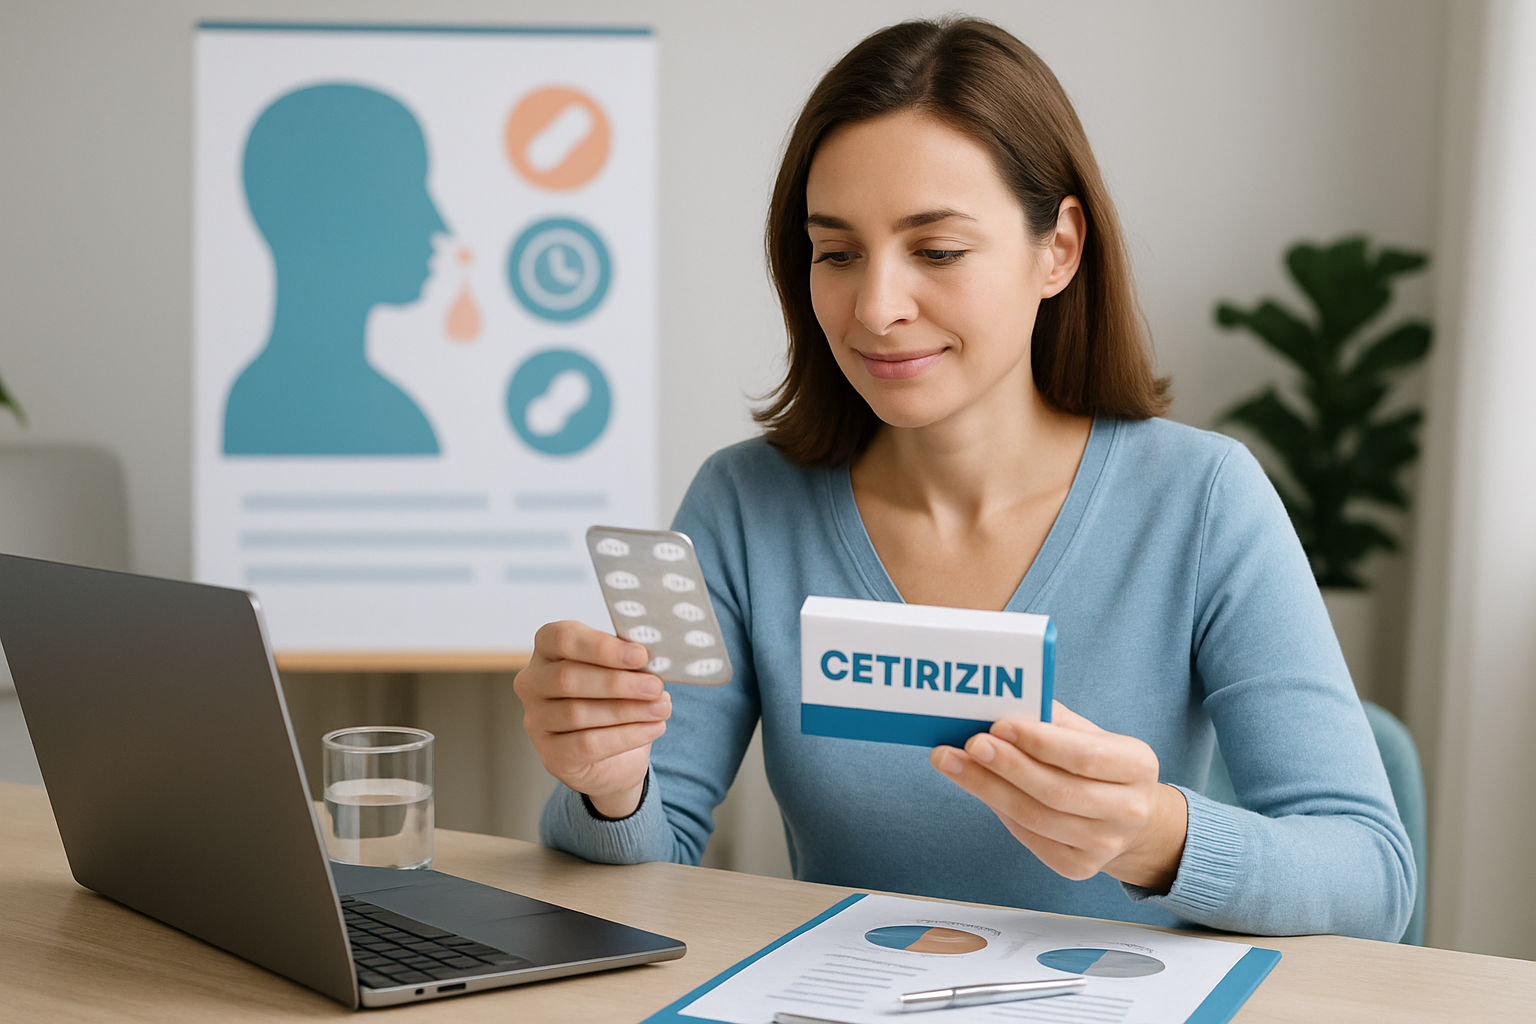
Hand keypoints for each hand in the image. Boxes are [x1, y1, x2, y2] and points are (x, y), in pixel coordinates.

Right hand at [513, 620, 671, 818]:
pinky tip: (652, 728)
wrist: (615, 755)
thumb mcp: (622, 670)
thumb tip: (656, 658)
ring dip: (627, 710)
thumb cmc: (615, 699)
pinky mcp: (551, 755)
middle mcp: (532, 683)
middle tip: (655, 686)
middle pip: (567, 678)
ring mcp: (536, 721)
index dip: (600, 646)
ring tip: (661, 708)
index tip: (640, 654)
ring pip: (577, 713)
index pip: (561, 638)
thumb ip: (629, 659)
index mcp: (547, 649)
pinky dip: (626, 736)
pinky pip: (587, 744)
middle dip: (617, 683)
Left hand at [929, 702, 1187, 890]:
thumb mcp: (1090, 735)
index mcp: (1138, 766)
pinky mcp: (1079, 866)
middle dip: (1007, 766)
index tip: (998, 725)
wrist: (1128, 818)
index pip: (1085, 755)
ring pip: (1036, 818)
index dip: (1038, 741)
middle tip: (970, 744)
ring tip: (953, 762)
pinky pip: (1030, 837)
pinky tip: (977, 787)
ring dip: (988, 788)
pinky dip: (999, 809)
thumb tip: (1003, 703)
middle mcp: (1129, 810)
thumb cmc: (1100, 767)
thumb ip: (1053, 720)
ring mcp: (1105, 844)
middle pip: (1057, 791)